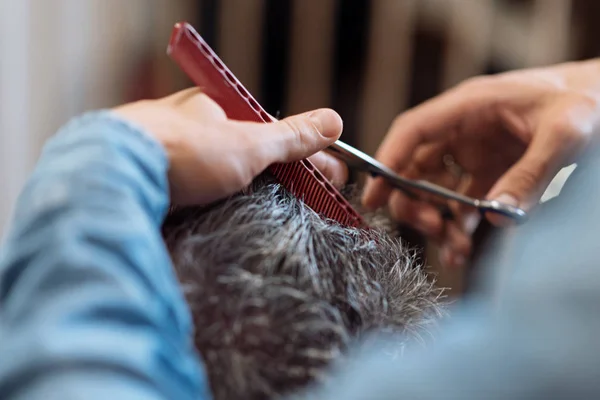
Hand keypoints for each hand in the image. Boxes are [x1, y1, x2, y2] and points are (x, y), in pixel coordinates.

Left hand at [114, 88, 345, 204]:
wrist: (113, 178)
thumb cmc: (181, 150)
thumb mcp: (248, 143)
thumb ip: (290, 136)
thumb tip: (332, 121)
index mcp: (214, 109)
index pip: (273, 132)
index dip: (307, 155)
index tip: (333, 178)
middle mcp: (191, 131)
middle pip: (250, 156)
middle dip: (285, 178)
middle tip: (314, 203)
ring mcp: (172, 161)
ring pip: (225, 179)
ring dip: (254, 197)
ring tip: (283, 218)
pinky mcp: (157, 190)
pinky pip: (200, 199)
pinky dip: (222, 210)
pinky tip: (234, 223)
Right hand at [363, 59, 599, 267]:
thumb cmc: (585, 101)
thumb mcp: (565, 132)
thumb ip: (531, 173)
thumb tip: (496, 216)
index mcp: (471, 107)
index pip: (414, 130)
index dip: (387, 160)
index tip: (374, 194)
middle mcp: (463, 130)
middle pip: (415, 166)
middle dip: (413, 201)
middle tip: (433, 227)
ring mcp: (474, 153)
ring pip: (433, 189)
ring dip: (436, 220)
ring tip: (456, 248)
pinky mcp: (488, 173)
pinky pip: (460, 203)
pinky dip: (457, 227)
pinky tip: (462, 248)